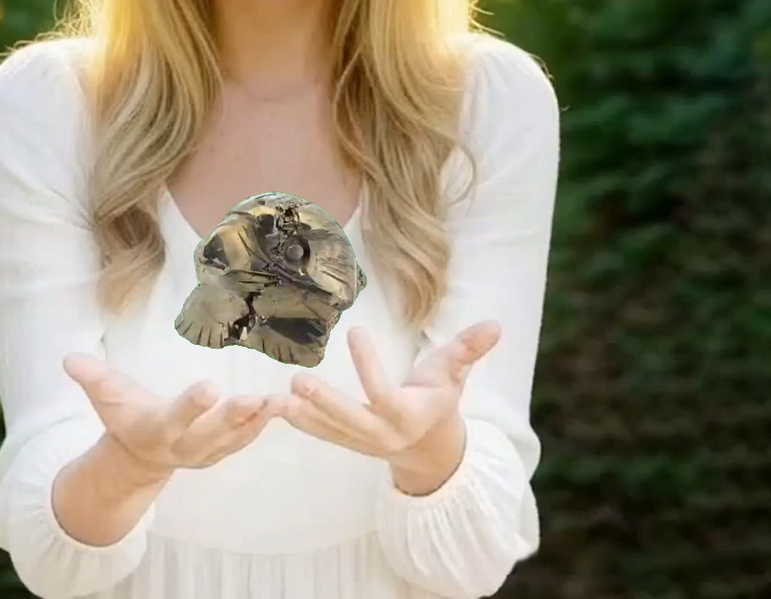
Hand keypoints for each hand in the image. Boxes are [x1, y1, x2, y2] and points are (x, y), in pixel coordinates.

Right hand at [63, 353, 280, 476]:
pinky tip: (285, 405)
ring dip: (261, 421)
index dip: (191, 406)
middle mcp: (184, 446)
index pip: (174, 418)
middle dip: (233, 417)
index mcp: (155, 430)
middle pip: (211, 434)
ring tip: (284, 401)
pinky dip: (266, 423)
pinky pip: (247, 438)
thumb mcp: (106, 396)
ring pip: (236, 438)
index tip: (211, 386)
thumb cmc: (124, 414)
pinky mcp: (223, 449)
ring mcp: (206, 452)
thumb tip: (68, 358)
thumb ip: (91, 377)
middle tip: (256, 398)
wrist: (138, 452)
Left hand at [277, 321, 500, 476]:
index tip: (354, 331)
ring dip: (302, 415)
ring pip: (329, 431)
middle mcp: (383, 433)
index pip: (385, 392)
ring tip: (276, 397)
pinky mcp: (346, 442)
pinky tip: (274, 407)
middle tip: (298, 381)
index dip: (369, 366)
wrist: (429, 446)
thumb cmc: (438, 398)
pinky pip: (320, 433)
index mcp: (409, 414)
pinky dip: (299, 421)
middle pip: (351, 420)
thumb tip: (496, 324)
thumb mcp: (454, 374)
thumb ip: (469, 350)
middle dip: (325, 403)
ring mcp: (362, 442)